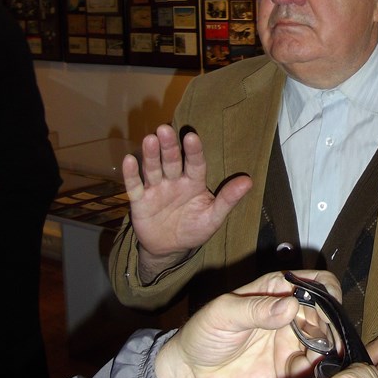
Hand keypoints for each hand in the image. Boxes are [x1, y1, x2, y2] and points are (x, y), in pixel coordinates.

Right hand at [122, 124, 252, 280]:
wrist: (169, 249)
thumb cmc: (194, 229)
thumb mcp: (213, 217)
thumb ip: (228, 199)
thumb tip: (248, 181)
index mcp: (193, 182)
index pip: (195, 163)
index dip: (193, 151)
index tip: (191, 136)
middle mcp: (174, 180)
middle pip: (172, 161)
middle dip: (169, 146)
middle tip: (165, 129)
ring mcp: (156, 189)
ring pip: (153, 169)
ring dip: (151, 155)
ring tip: (149, 139)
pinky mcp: (140, 200)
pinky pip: (134, 186)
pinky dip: (131, 174)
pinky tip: (129, 160)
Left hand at [156, 270, 342, 377]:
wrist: (190, 375)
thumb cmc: (204, 334)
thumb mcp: (225, 314)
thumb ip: (257, 309)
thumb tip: (291, 305)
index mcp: (277, 290)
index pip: (315, 282)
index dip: (328, 290)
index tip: (329, 305)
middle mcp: (291, 314)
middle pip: (328, 313)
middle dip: (333, 324)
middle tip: (325, 339)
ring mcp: (293, 342)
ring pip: (327, 340)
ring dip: (331, 349)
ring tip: (319, 358)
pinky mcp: (291, 369)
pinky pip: (315, 367)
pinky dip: (321, 370)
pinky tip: (310, 373)